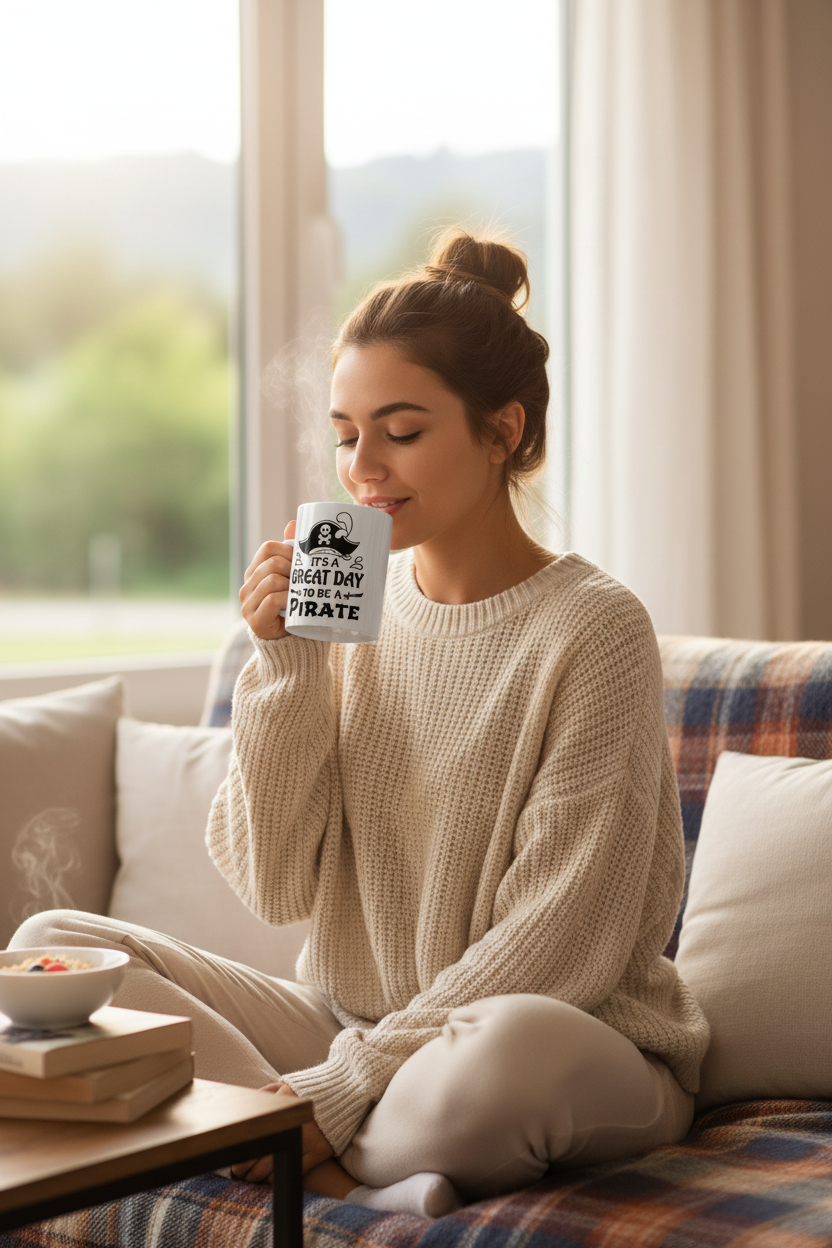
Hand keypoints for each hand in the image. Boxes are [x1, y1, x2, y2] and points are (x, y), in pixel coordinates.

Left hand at [231, 1081, 333, 1182]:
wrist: (342, 1093)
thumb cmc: (307, 1090)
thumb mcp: (283, 1085)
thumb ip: (262, 1095)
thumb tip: (241, 1106)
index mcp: (279, 1106)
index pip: (250, 1138)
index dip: (238, 1154)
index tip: (234, 1161)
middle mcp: (291, 1124)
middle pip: (257, 1157)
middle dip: (243, 1170)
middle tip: (238, 1173)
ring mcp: (304, 1140)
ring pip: (271, 1169)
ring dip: (257, 1177)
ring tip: (251, 1177)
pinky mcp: (317, 1152)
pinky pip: (290, 1171)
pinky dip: (277, 1178)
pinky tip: (270, 1176)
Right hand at [239, 521, 295, 639]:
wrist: (291, 643)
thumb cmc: (295, 608)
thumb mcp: (294, 579)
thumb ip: (292, 553)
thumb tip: (293, 523)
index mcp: (255, 572)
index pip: (268, 548)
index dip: (288, 550)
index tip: (303, 562)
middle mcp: (247, 586)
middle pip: (271, 563)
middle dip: (293, 569)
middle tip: (305, 580)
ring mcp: (248, 603)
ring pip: (272, 580)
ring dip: (292, 585)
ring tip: (302, 593)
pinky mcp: (255, 619)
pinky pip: (273, 599)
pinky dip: (288, 599)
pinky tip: (296, 604)